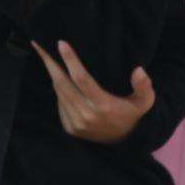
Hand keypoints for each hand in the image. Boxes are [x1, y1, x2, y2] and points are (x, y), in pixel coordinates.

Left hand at [33, 40, 155, 144]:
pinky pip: (59, 104)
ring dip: (53, 74)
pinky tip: (59, 79)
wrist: (124, 141)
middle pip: (62, 84)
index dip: (70, 60)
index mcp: (103, 106)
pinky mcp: (70, 128)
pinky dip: (59, 90)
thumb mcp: (144, 101)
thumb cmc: (132, 114)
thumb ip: (144, 86)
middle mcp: (87, 115)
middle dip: (50, 63)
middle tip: (40, 45)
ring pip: (59, 93)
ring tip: (47, 57)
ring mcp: (76, 123)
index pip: (82, 79)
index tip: (61, 43)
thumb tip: (139, 70)